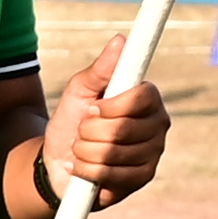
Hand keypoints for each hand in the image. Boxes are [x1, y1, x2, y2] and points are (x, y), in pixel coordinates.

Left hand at [52, 38, 172, 214]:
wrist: (59, 160)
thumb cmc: (73, 120)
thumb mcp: (81, 90)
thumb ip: (101, 68)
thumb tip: (120, 40)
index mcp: (148, 98)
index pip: (142, 96)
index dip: (111, 105)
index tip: (92, 107)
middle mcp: (158, 125)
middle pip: (122, 128)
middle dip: (89, 131)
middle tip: (83, 130)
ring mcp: (153, 153)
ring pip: (113, 152)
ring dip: (85, 151)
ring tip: (82, 149)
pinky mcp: (143, 178)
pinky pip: (111, 174)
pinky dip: (88, 170)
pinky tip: (84, 167)